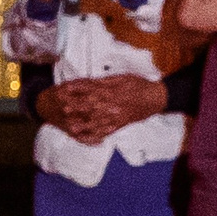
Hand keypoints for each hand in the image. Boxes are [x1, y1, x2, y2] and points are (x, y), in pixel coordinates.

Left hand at [47, 74, 163, 144]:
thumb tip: (89, 82)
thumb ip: (105, 81)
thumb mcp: (121, 77)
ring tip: (70, 126)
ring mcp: (115, 117)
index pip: (90, 88)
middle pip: (91, 106)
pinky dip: (95, 136)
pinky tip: (85, 138)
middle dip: (76, 107)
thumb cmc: (138, 85)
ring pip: (97, 121)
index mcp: (111, 90)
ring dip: (83, 124)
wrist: (154, 98)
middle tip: (62, 108)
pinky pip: (106, 132)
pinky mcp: (119, 125)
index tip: (64, 88)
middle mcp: (112, 104)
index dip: (77, 89)